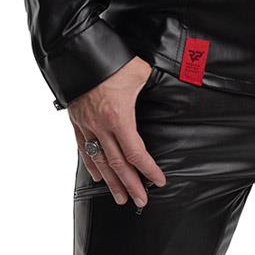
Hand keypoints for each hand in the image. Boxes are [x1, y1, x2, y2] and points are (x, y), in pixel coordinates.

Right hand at [67, 58, 168, 208]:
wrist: (77, 52)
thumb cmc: (110, 61)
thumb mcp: (139, 72)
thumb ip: (154, 85)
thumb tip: (177, 81)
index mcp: (118, 117)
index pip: (136, 153)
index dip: (148, 170)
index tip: (159, 181)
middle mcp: (101, 126)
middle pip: (118, 164)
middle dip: (130, 185)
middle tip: (140, 201)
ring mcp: (86, 126)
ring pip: (99, 161)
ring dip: (111, 182)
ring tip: (120, 198)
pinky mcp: (76, 121)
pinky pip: (83, 149)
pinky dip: (91, 165)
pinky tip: (98, 177)